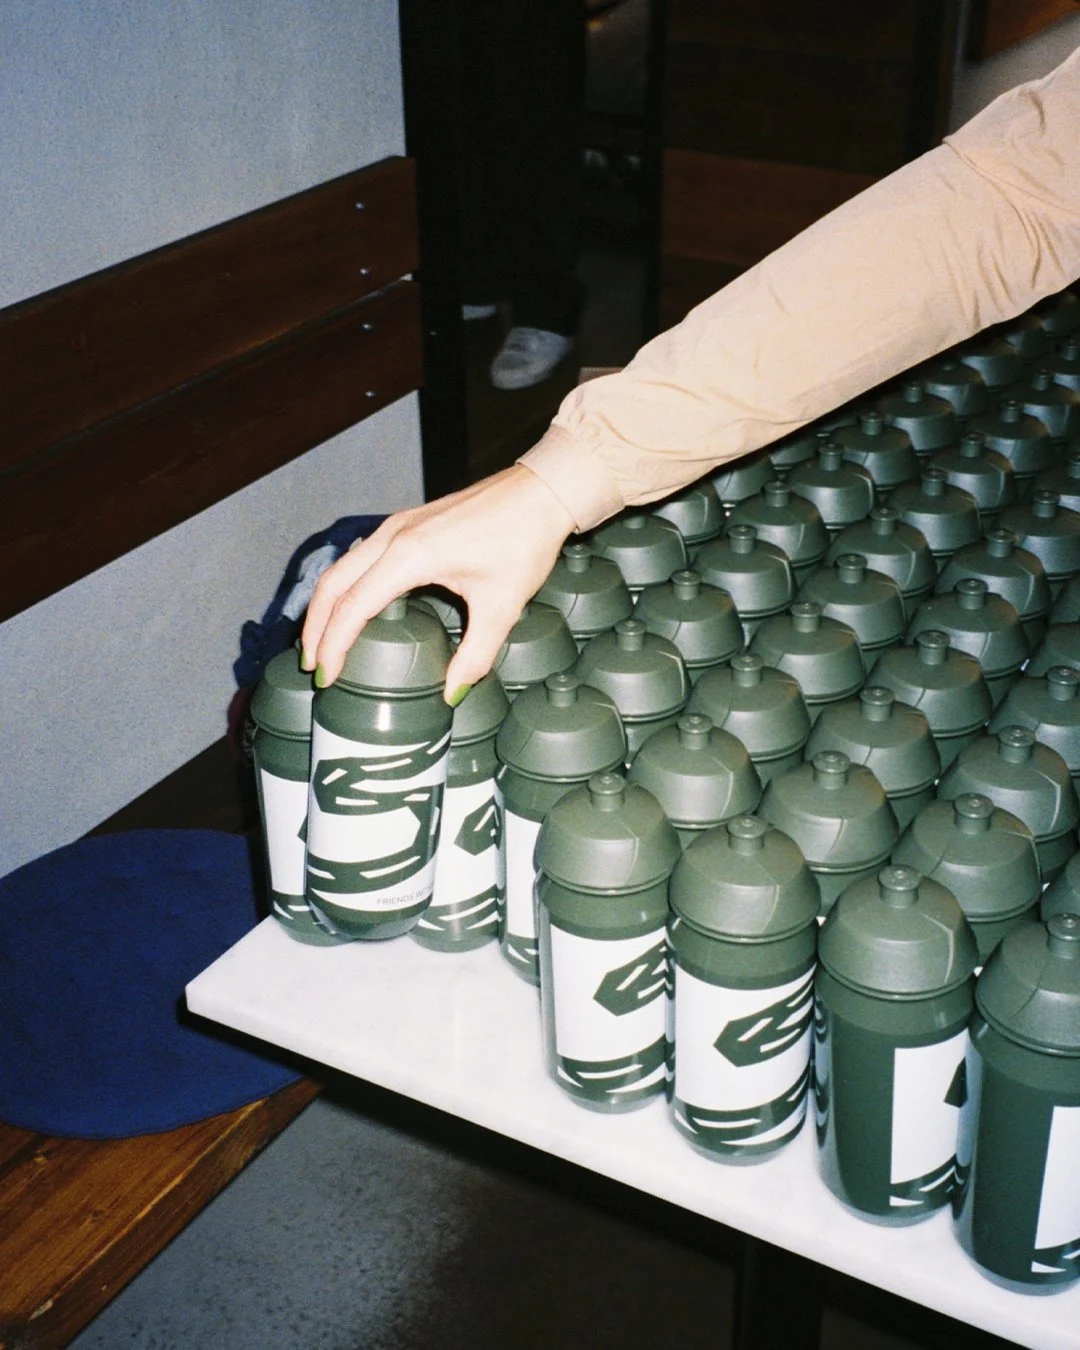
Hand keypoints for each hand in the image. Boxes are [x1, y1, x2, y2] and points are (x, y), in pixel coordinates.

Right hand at [301, 464, 576, 699]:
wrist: (540, 493)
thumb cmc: (523, 540)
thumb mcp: (502, 606)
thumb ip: (476, 655)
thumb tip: (454, 693)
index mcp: (409, 556)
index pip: (353, 608)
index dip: (334, 646)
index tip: (327, 676)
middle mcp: (393, 536)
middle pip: (333, 585)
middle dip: (315, 628)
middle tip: (312, 665)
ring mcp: (397, 525)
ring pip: (342, 567)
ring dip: (327, 605)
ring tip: (323, 641)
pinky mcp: (407, 522)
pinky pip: (361, 556)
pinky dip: (346, 585)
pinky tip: (354, 606)